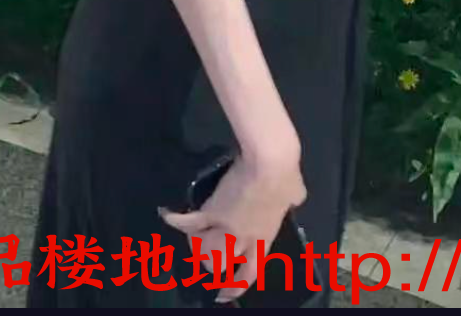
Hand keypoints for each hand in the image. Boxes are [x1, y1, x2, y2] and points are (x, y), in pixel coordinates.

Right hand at [159, 150, 307, 304]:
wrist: (269, 164)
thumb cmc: (286, 177)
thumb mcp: (294, 194)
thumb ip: (291, 198)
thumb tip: (294, 195)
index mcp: (264, 238)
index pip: (249, 272)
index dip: (235, 288)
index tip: (223, 296)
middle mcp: (243, 240)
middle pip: (221, 263)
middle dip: (212, 265)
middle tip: (205, 262)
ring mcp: (225, 227)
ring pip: (204, 248)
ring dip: (195, 244)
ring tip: (190, 238)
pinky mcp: (212, 211)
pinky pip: (190, 221)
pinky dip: (176, 220)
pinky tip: (166, 215)